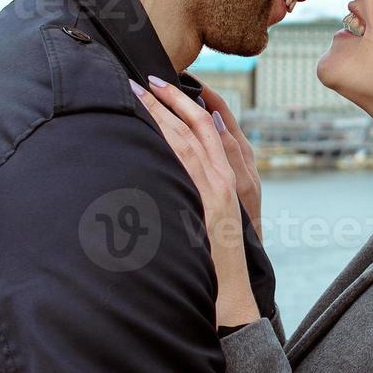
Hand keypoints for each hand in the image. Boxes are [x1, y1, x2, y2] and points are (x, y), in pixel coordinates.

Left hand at [132, 76, 261, 328]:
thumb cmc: (213, 263)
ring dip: (162, 111)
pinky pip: (182, 164)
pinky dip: (166, 141)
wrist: (232, 295)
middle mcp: (223, 180)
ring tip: (140, 91)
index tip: (168, 86)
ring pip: (187, 139)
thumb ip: (195, 194)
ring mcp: (215, 191)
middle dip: (172, 99)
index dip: (189, 104)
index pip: (208, 129)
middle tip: (148, 77)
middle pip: (197, 126)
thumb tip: (171, 176)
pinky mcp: (205, 204)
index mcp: (227, 181)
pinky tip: (149, 126)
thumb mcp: (207, 221)